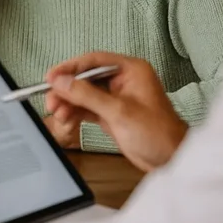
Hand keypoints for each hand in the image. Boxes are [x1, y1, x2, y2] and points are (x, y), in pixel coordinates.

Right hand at [45, 53, 187, 171]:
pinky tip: (66, 120)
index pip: (93, 61)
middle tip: (51, 100)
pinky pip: (88, 108)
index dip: (70, 68)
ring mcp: (117, 98)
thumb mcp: (118, 111)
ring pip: (84, 94)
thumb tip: (62, 82)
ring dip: (69, 103)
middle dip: (67, 89)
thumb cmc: (158, 133)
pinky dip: (75, 113)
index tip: (51, 77)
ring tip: (57, 113)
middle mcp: (123, 80)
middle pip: (86, 78)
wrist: (171, 160)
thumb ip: (87, 95)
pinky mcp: (112, 114)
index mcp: (131, 70)